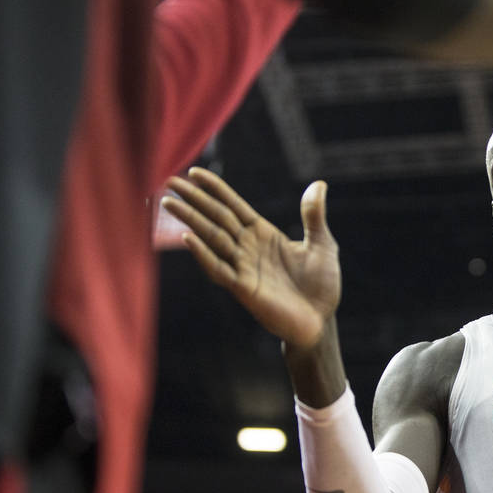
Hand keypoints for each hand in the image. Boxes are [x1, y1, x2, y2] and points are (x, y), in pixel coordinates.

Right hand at [162, 167, 339, 349]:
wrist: (321, 320)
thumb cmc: (321, 284)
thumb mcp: (322, 244)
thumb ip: (314, 216)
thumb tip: (320, 184)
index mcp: (263, 233)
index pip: (233, 206)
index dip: (215, 189)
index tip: (193, 172)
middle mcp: (248, 247)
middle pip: (216, 217)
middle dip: (194, 199)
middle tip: (169, 181)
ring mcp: (243, 267)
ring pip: (212, 238)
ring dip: (191, 220)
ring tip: (169, 203)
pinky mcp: (244, 288)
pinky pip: (219, 268)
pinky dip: (203, 253)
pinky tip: (188, 238)